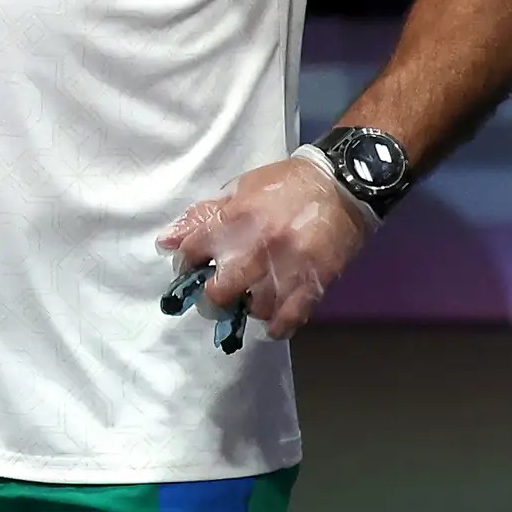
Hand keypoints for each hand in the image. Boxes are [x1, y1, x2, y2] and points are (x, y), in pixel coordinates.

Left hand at [156, 152, 377, 343]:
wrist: (343, 185)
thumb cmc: (287, 184)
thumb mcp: (239, 188)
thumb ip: (203, 215)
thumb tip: (168, 240)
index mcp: (235, 218)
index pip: (192, 252)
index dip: (187, 264)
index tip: (192, 267)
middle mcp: (257, 248)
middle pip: (220, 291)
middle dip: (213, 296)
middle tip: (216, 293)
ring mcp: (287, 269)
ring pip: (255, 309)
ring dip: (248, 308)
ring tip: (248, 300)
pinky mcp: (315, 284)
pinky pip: (290, 318)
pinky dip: (277, 326)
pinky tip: (271, 323)